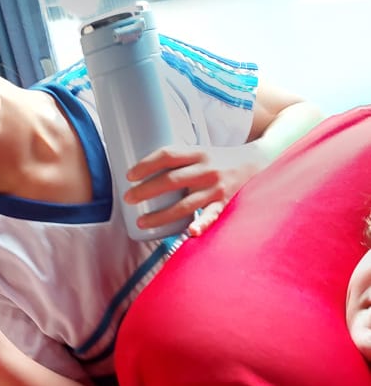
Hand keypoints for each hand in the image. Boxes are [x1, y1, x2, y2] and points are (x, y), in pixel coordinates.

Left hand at [124, 142, 263, 235]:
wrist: (257, 162)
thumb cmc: (218, 160)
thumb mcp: (200, 152)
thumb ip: (177, 161)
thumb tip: (140, 174)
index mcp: (198, 152)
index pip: (167, 155)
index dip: (146, 164)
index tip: (128, 176)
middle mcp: (206, 169)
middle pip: (171, 180)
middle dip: (146, 190)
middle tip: (128, 198)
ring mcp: (216, 188)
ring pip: (185, 204)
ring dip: (161, 215)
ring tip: (142, 221)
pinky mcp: (224, 203)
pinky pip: (211, 216)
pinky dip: (201, 225)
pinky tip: (190, 233)